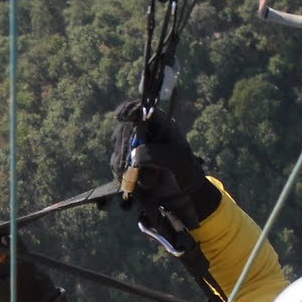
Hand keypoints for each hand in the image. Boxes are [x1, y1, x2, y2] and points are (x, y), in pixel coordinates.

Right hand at [107, 101, 218, 229]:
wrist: (181, 193)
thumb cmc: (185, 171)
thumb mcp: (177, 161)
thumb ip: (157, 155)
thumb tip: (134, 155)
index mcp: (160, 123)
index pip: (140, 107)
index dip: (128, 109)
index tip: (121, 117)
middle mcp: (145, 132)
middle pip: (124, 128)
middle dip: (126, 146)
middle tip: (132, 163)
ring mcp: (134, 146)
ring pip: (118, 148)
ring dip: (126, 164)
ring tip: (146, 180)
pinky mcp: (127, 162)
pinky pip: (116, 164)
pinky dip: (123, 174)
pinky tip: (136, 182)